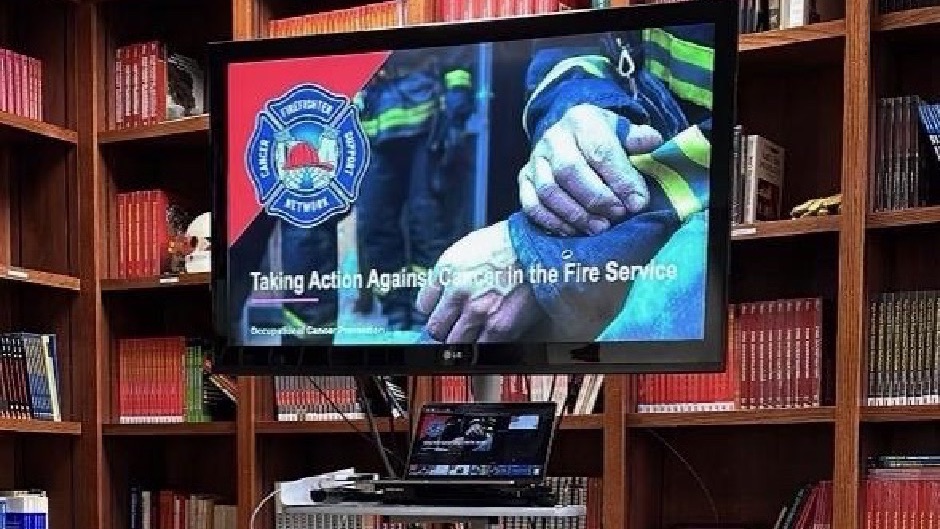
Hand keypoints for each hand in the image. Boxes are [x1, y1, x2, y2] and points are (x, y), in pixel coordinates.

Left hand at [416, 221, 542, 342]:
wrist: (539, 246)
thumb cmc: (506, 245)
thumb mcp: (466, 249)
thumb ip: (447, 275)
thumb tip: (436, 299)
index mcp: (447, 271)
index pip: (423, 306)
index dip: (432, 310)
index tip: (439, 311)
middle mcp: (459, 292)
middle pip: (435, 329)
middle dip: (443, 329)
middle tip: (453, 326)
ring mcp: (478, 311)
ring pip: (455, 343)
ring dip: (460, 340)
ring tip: (472, 332)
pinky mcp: (500, 326)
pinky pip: (480, 347)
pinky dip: (481, 345)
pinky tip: (488, 334)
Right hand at [518, 104, 663, 235]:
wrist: (571, 136)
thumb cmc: (603, 138)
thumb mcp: (623, 132)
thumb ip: (638, 140)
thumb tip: (654, 144)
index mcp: (582, 120)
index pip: (600, 151)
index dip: (620, 179)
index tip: (638, 203)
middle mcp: (553, 138)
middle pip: (570, 171)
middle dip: (597, 198)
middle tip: (618, 216)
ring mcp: (535, 159)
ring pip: (549, 191)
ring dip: (576, 214)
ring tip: (600, 228)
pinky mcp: (523, 179)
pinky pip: (532, 205)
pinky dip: (553, 221)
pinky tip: (575, 231)